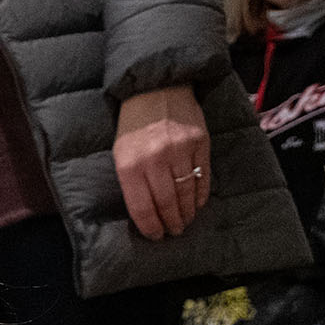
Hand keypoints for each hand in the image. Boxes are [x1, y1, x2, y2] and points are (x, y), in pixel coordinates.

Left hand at [111, 85, 211, 240]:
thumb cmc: (133, 125)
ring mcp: (180, 151)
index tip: (156, 236)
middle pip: (166, 203)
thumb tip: (146, 211)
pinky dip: (201, 194)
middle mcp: (155, 159)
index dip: (150, 226)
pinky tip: (197, 204)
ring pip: (186, 193)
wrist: (157, 87)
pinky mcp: (200, 143)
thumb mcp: (120, 152)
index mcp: (130, 164)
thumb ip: (131, 180)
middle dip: (171, 222)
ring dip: (187, 212)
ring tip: (185, 221)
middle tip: (174, 231)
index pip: (142, 206)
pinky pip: (203, 176)